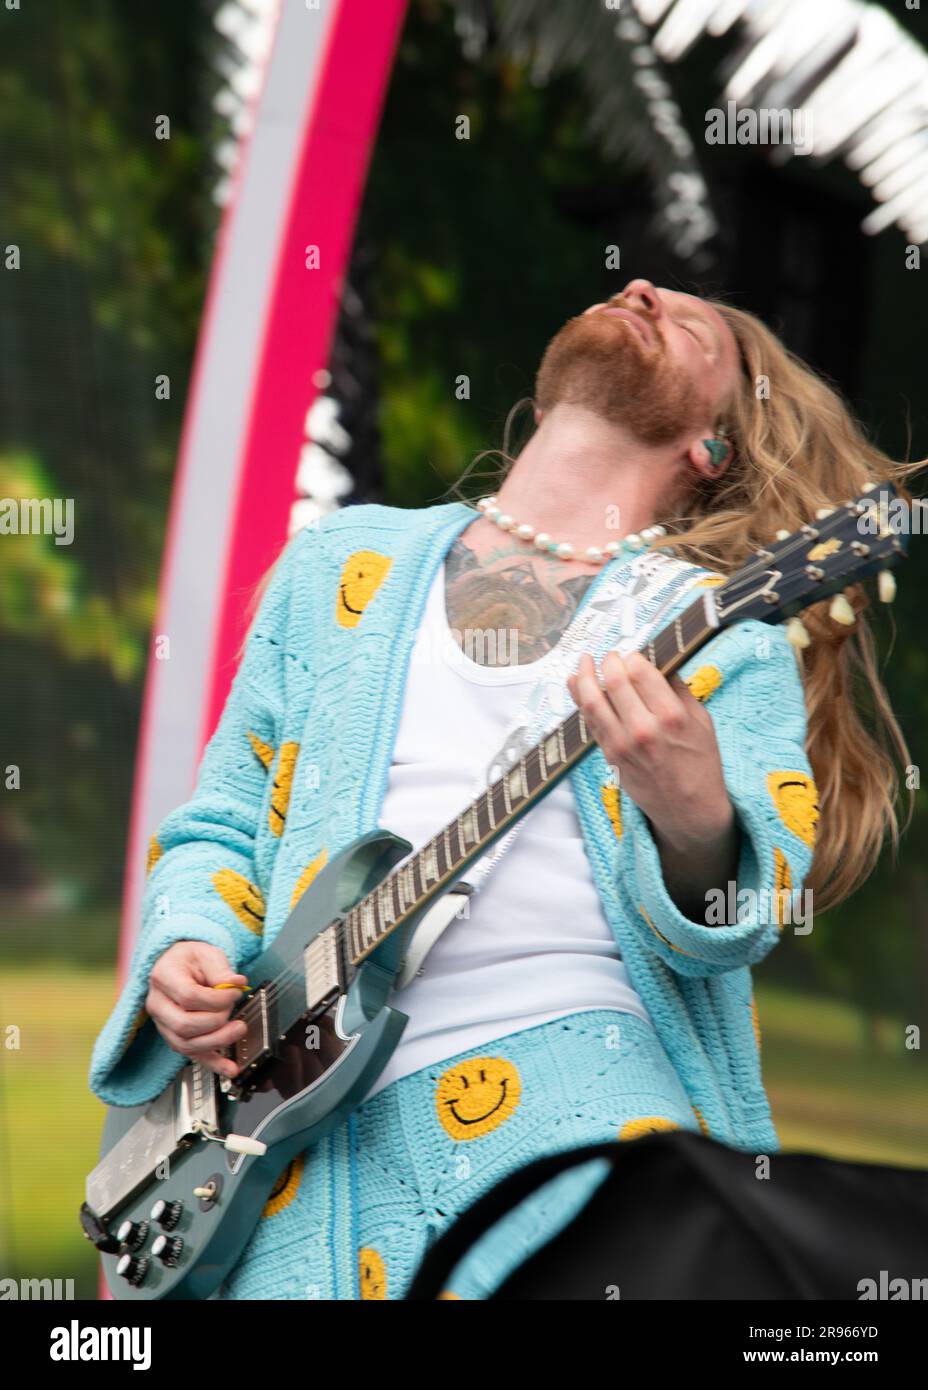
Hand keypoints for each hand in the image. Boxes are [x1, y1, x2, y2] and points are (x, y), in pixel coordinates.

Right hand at [146, 941, 248, 1078]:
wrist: (176, 965)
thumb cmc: (190, 959)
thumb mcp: (207, 954)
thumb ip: (221, 970)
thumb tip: (236, 983)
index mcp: (163, 977)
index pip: (189, 997)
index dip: (216, 999)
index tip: (235, 992)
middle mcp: (158, 1004)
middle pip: (185, 1025)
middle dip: (217, 1021)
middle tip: (233, 1009)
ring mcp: (163, 1024)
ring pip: (186, 1044)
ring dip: (217, 1041)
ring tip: (238, 1030)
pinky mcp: (174, 1037)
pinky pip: (191, 1055)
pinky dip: (213, 1064)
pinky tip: (230, 1068)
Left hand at [567, 650, 738, 916]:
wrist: (689, 810)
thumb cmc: (700, 764)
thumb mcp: (702, 722)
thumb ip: (678, 691)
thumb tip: (658, 664)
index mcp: (671, 716)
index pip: (641, 671)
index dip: (633, 657)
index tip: (633, 655)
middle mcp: (643, 729)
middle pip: (614, 681)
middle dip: (609, 662)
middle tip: (611, 656)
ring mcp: (621, 744)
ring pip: (591, 700)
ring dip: (583, 676)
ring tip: (583, 662)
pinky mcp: (609, 755)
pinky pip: (589, 721)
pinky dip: (579, 699)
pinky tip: (576, 685)